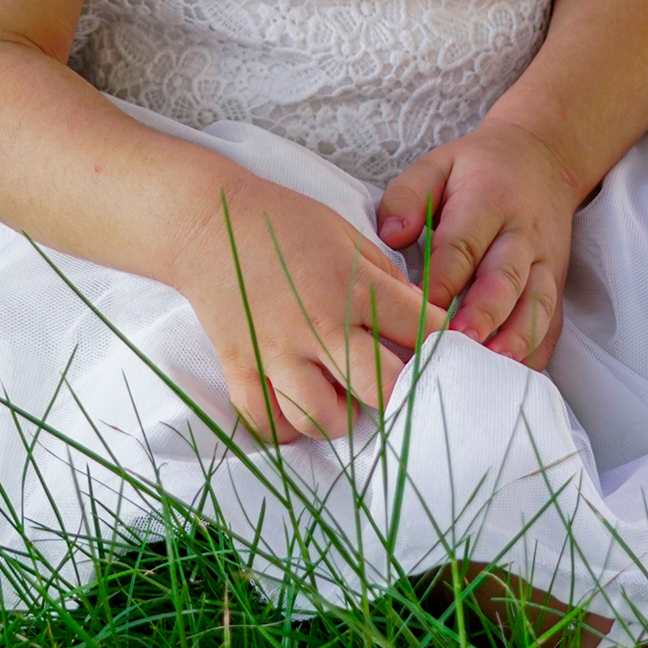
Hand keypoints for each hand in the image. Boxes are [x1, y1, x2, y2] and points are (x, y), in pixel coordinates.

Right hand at [166, 177, 431, 443]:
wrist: (206, 221)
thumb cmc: (280, 222)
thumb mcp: (346, 234)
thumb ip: (385, 277)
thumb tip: (418, 314)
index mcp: (353, 288)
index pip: (422, 331)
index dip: (441, 343)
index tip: (438, 349)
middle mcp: (319, 327)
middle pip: (382, 389)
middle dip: (397, 391)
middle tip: (391, 381)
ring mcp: (277, 352)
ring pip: (321, 419)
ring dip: (339, 414)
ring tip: (339, 395)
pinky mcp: (241, 367)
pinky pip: (267, 422)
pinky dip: (284, 426)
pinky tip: (295, 407)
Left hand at [377, 119, 583, 368]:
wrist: (545, 158)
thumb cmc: (478, 168)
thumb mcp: (438, 164)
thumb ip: (409, 195)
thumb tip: (391, 234)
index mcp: (487, 201)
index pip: (463, 244)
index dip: (442, 278)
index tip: (419, 308)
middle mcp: (521, 235)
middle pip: (504, 278)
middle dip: (482, 314)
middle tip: (458, 344)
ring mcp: (545, 262)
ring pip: (535, 304)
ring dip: (514, 338)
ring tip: (490, 367)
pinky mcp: (557, 282)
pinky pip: (552, 320)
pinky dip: (537, 350)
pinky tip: (517, 378)